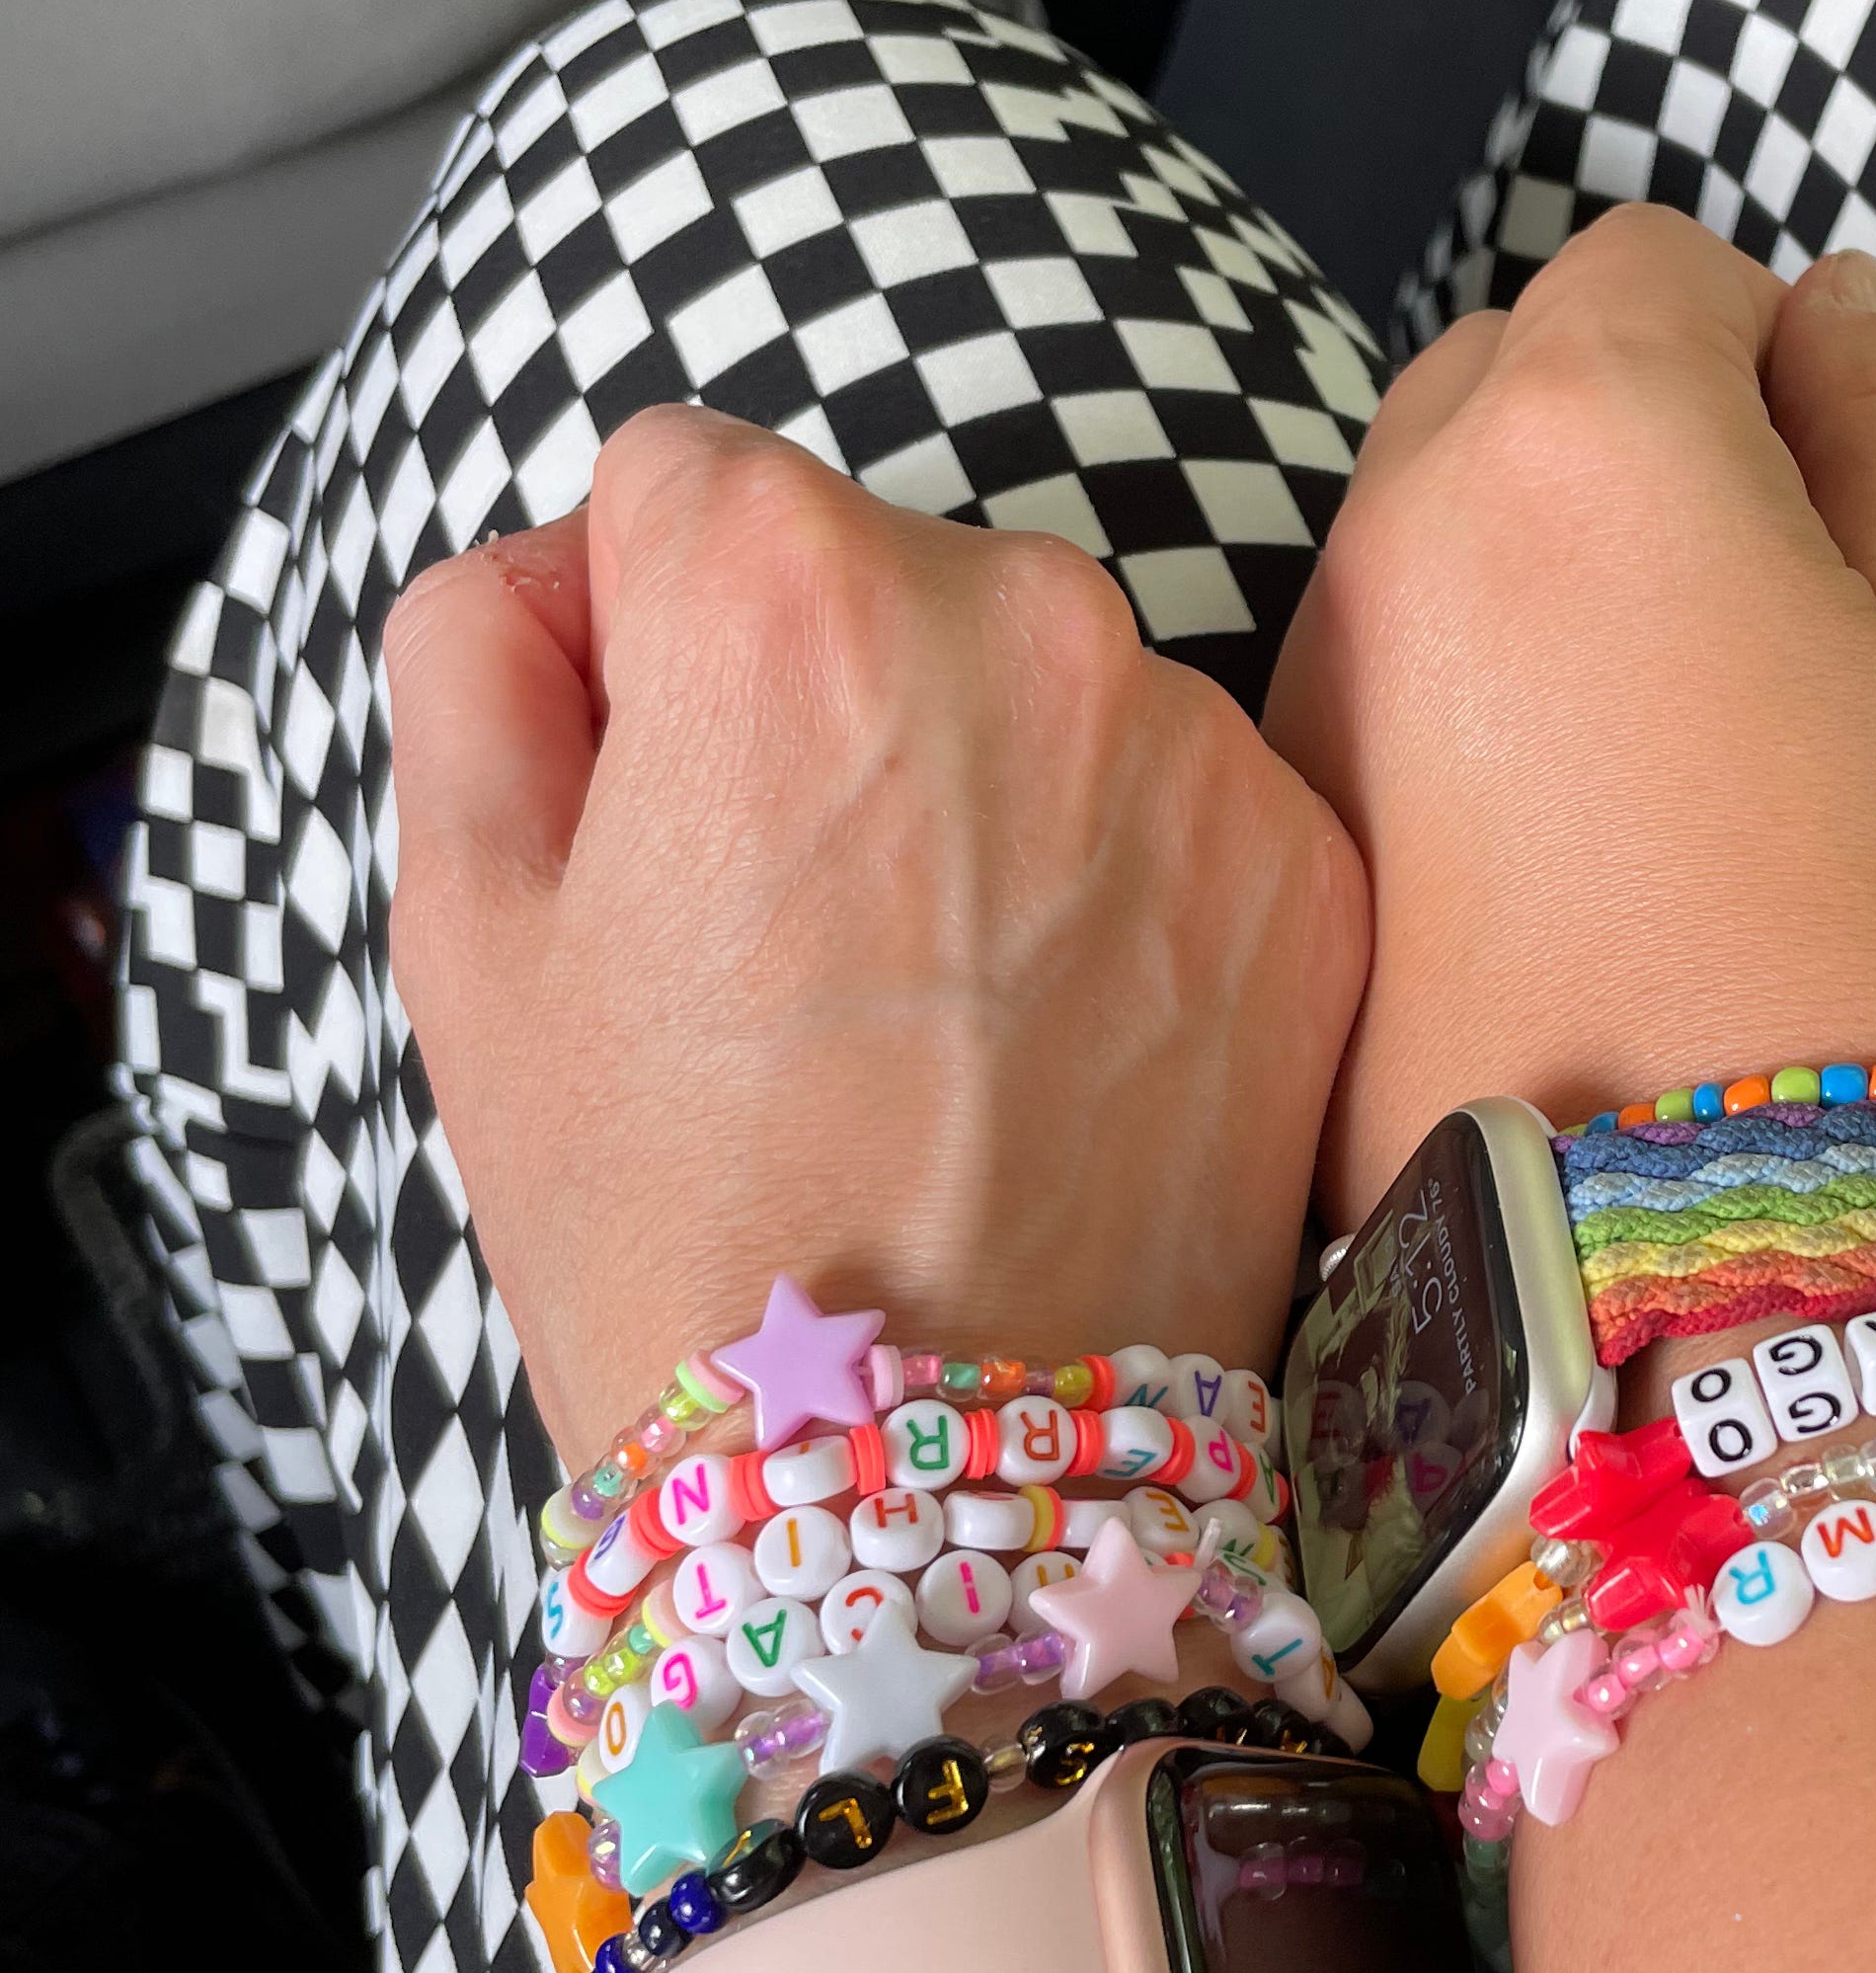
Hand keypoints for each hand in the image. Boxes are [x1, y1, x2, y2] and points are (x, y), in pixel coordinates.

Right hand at [384, 406, 1366, 1465]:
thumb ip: (480, 661)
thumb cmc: (683, 1223)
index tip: (657, 806)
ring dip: (978, 788)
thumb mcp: (470, 927)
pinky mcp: (1309, 871)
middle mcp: (1026, 619)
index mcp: (789, 593)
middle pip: (877, 577)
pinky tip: (1052, 1046)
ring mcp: (1196, 747)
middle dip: (817, 707)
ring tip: (928, 1018)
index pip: (681, 489)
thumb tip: (562, 576)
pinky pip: (1173, 801)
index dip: (633, 643)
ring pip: (1034, 688)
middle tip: (789, 947)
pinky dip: (1116, 883)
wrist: (927, 1483)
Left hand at [1261, 207, 1875, 1224]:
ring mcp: (1317, 708)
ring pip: (1435, 546)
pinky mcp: (1301, 865)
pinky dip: (1480, 726)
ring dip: (1552, 586)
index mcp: (1578, 431)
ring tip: (1695, 774)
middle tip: (1784, 640)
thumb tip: (1827, 306)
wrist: (1741, 1277)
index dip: (1777, 352)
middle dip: (1643, 443)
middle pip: (1511, 379)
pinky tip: (1596, 871)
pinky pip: (1390, 708)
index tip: (1850, 512)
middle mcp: (1395, 534)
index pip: (1657, 262)